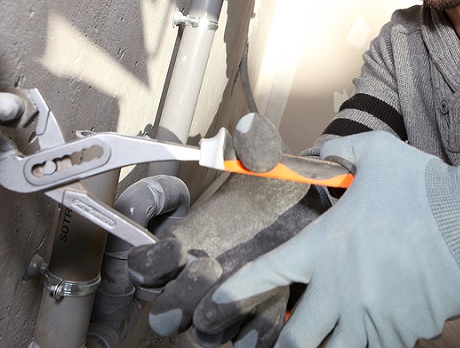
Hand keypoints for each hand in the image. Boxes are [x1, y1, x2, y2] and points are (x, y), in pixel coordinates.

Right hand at [127, 114, 327, 346]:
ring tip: (248, 293)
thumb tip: (249, 132)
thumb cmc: (277, 189)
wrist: (315, 209)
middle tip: (207, 269)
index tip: (173, 250)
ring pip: (206, 332)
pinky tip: (277, 308)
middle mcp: (199, 281)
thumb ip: (252, 148)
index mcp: (186, 245)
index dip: (149, 264)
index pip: (144, 267)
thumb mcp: (265, 164)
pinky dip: (260, 329)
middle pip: (165, 312)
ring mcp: (227, 304)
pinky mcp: (259, 317)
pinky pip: (250, 339)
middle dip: (178, 298)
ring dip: (220, 319)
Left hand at [192, 131, 459, 346]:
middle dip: (276, 347)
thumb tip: (318, 149)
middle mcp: (341, 288)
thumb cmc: (425, 188)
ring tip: (310, 347)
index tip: (214, 308)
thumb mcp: (376, 152)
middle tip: (266, 346)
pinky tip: (361, 340)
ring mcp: (372, 316)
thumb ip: (338, 150)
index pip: (264, 275)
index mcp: (326, 246)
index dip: (233, 295)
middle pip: (293, 338)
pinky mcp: (402, 332)